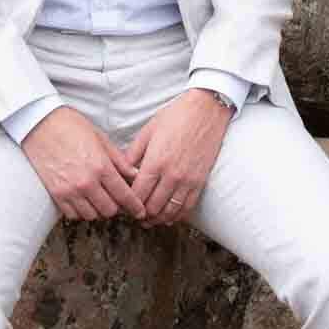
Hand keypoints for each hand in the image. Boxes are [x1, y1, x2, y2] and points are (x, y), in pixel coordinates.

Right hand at [22, 106, 142, 221]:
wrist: (39, 124)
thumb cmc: (70, 126)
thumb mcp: (100, 138)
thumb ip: (119, 160)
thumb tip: (134, 174)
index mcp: (101, 166)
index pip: (124, 195)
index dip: (135, 206)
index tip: (139, 211)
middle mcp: (87, 182)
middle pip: (110, 210)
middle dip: (117, 207)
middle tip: (116, 199)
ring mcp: (70, 190)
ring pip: (92, 215)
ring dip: (98, 210)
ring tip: (98, 199)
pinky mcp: (56, 194)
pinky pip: (73, 215)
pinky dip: (81, 211)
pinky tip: (83, 200)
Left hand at [127, 88, 232, 225]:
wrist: (207, 109)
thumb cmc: (176, 116)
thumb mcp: (148, 131)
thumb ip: (133, 154)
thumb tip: (122, 171)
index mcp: (155, 162)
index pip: (137, 194)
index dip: (128, 204)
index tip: (123, 204)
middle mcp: (171, 175)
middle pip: (152, 207)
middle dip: (140, 214)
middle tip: (133, 214)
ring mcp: (187, 180)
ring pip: (169, 211)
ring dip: (157, 219)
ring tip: (149, 220)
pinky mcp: (200, 181)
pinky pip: (187, 207)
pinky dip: (176, 215)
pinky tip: (168, 217)